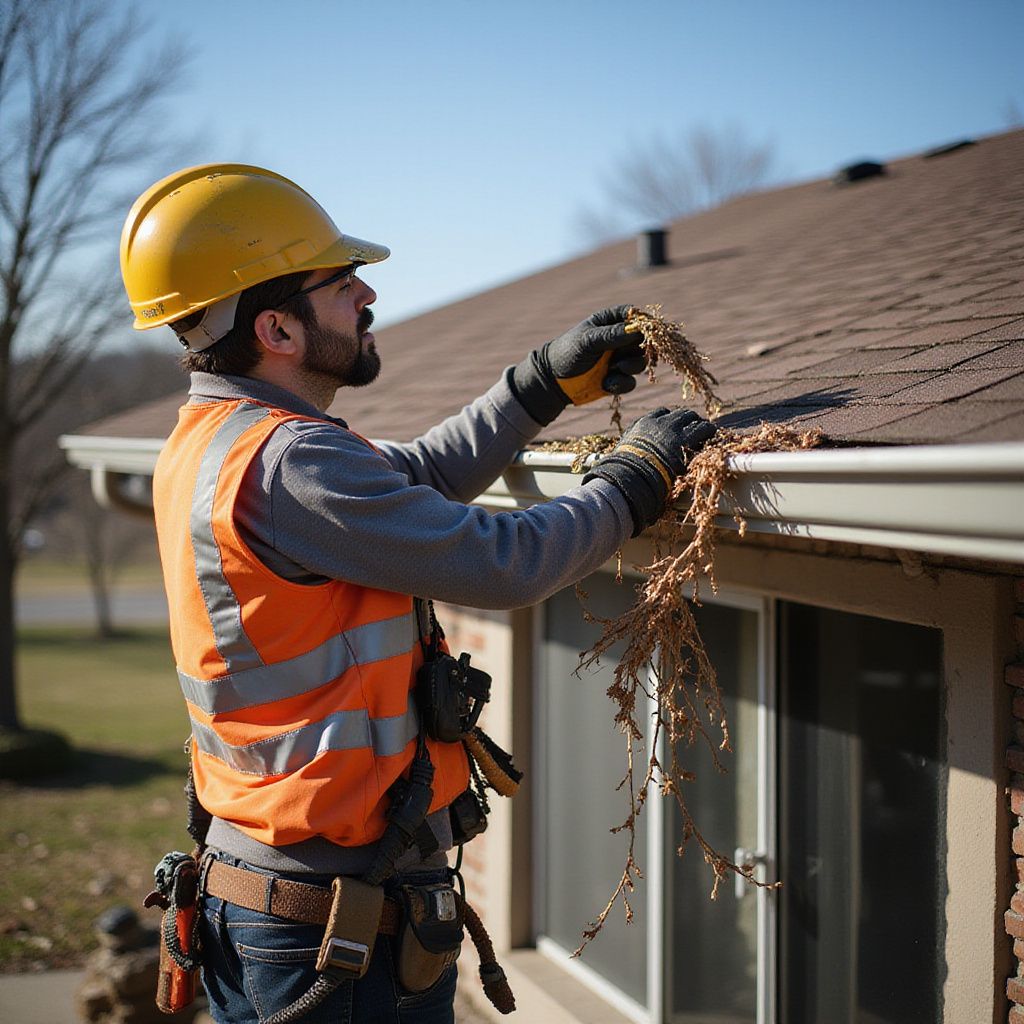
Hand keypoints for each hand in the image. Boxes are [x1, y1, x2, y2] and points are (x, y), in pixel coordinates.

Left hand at [510, 305, 645, 424]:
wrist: (553, 382)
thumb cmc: (567, 353)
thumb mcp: (588, 341)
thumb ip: (612, 335)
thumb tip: (637, 329)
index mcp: (610, 322)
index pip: (635, 316)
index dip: (644, 324)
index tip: (644, 332)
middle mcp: (619, 339)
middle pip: (644, 340)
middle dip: (639, 349)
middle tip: (626, 355)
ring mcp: (619, 359)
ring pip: (641, 362)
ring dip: (631, 366)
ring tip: (615, 369)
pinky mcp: (618, 379)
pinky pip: (631, 381)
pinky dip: (621, 383)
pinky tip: (606, 384)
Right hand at [583, 407, 716, 535]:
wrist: (633, 477)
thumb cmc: (624, 472)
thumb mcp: (622, 454)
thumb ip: (629, 449)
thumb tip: (612, 459)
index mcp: (643, 424)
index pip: (661, 414)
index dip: (670, 420)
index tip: (674, 426)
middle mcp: (659, 423)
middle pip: (680, 414)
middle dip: (688, 420)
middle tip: (695, 428)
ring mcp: (673, 430)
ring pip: (693, 418)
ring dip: (700, 424)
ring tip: (707, 431)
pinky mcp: (686, 441)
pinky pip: (703, 429)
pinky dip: (709, 431)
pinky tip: (714, 436)